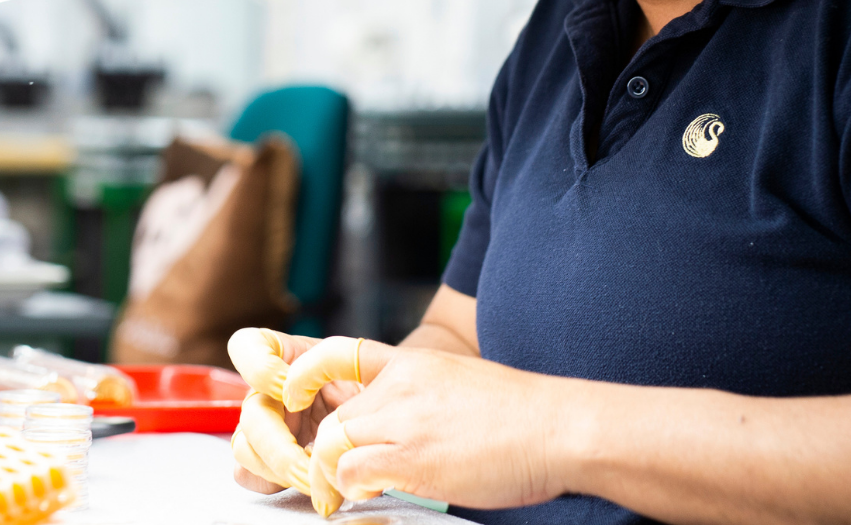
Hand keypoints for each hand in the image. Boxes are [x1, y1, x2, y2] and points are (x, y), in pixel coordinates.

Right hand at [227, 329, 362, 497]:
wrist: (383, 422)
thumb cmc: (372, 388)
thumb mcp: (363, 367)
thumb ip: (334, 363)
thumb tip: (295, 393)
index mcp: (285, 357)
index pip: (246, 346)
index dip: (261, 370)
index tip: (289, 390)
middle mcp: (267, 391)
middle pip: (250, 414)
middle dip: (280, 446)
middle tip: (311, 465)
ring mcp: (263, 426)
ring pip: (244, 448)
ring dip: (279, 468)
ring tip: (315, 478)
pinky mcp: (264, 458)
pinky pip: (247, 473)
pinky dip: (271, 482)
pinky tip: (302, 481)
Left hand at [298, 338, 573, 512]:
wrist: (559, 427)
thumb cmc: (524, 414)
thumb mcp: (462, 383)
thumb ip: (424, 396)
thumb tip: (404, 425)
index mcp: (413, 362)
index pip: (337, 354)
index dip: (303, 373)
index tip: (291, 396)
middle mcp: (401, 385)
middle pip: (333, 416)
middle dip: (321, 452)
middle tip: (322, 478)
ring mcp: (405, 419)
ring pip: (334, 443)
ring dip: (328, 476)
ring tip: (335, 496)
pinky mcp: (412, 457)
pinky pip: (353, 472)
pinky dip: (348, 490)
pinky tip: (363, 497)